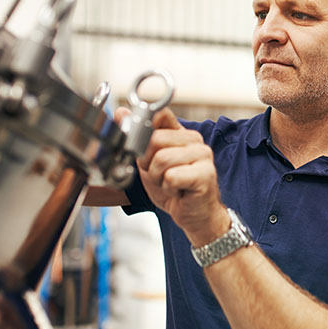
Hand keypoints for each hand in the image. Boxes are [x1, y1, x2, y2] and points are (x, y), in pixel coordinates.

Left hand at [116, 107, 228, 245]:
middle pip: (155, 139)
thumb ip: (137, 138)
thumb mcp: (148, 162)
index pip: (160, 114)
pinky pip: (172, 176)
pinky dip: (168, 188)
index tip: (142, 148)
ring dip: (158, 178)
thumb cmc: (175, 189)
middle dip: (148, 163)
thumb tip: (121, 113)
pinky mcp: (206, 174)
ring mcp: (203, 155)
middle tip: (159, 175)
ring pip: (162, 159)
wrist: (195, 215)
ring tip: (169, 184)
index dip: (144, 130)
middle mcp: (194, 140)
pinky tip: (178, 191)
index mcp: (181, 133)